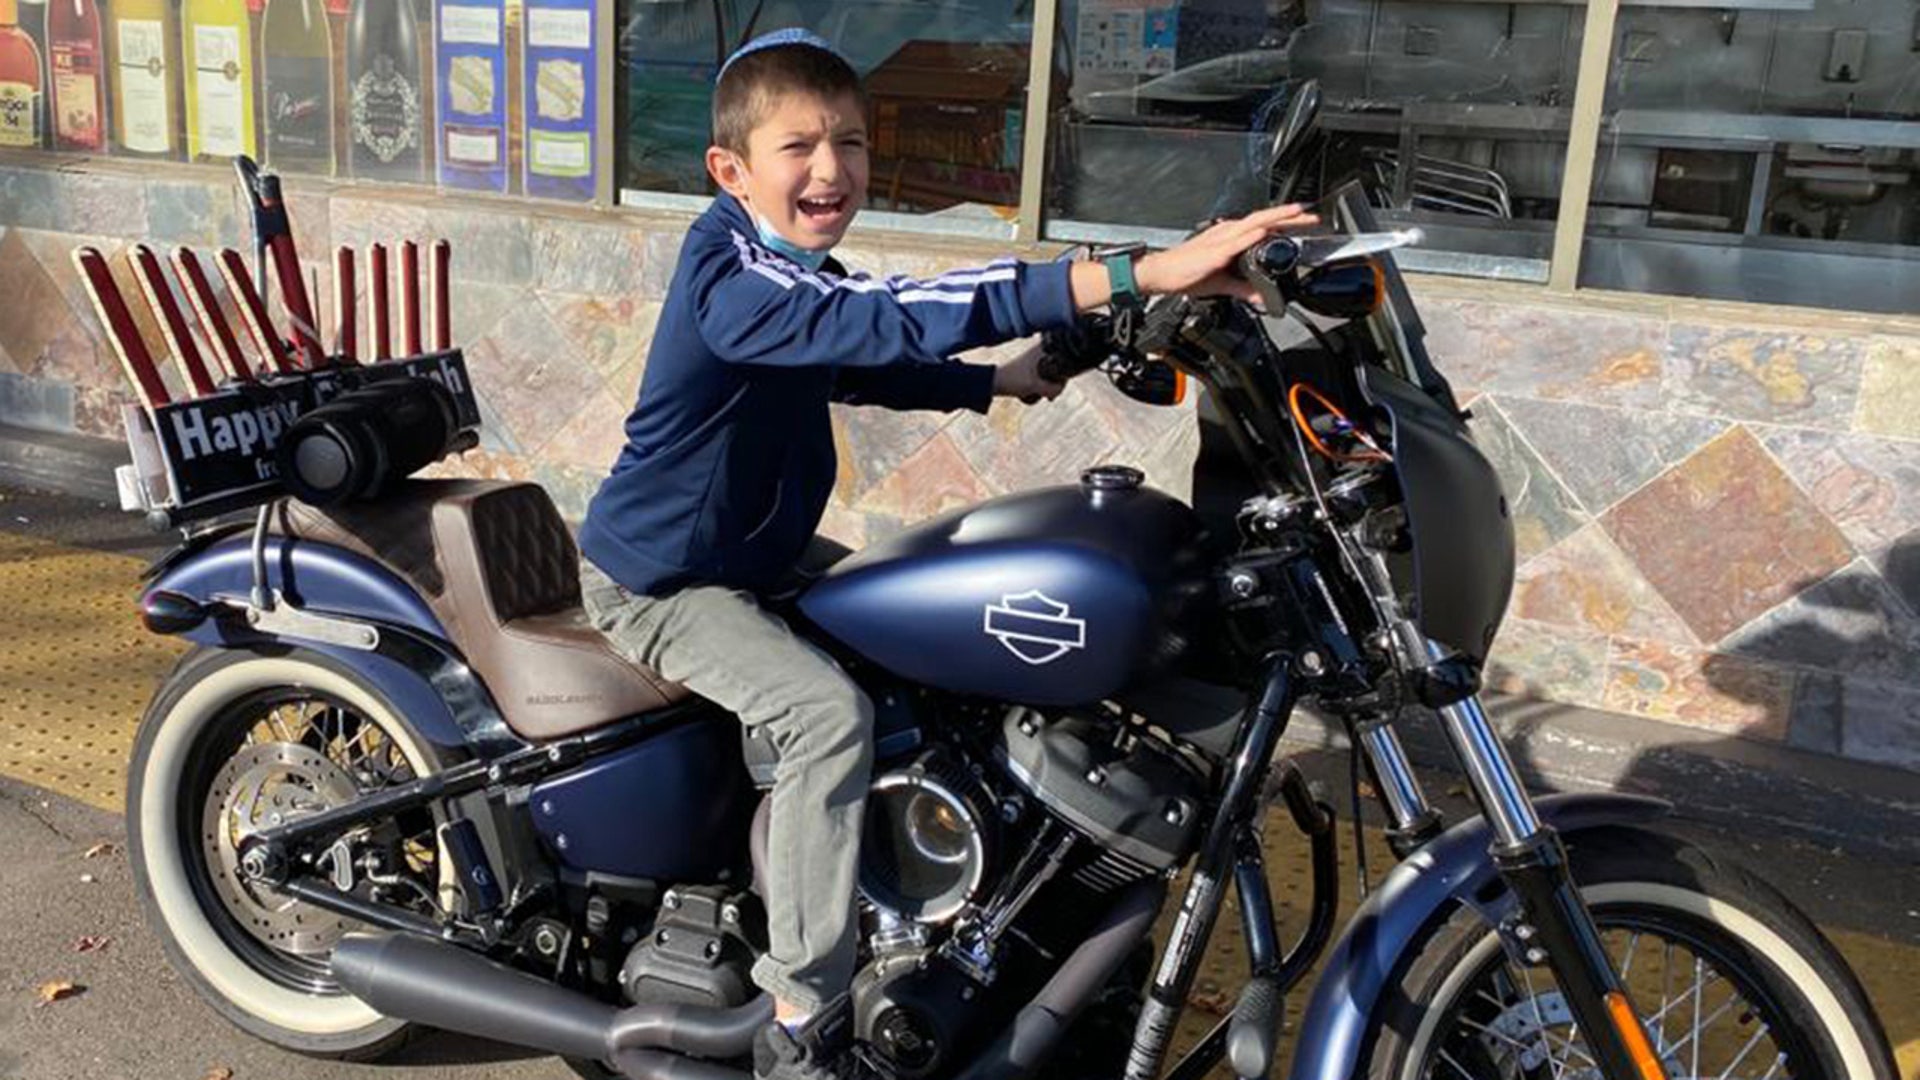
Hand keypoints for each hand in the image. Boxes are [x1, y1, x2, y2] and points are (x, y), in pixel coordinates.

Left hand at [993, 342, 1065, 401]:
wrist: (994, 382)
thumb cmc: (1012, 379)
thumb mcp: (1035, 386)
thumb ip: (1052, 389)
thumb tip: (1059, 390)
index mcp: (1043, 348)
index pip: (1065, 363)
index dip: (1063, 379)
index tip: (1056, 389)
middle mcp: (1041, 350)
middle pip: (1059, 370)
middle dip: (1055, 385)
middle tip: (1049, 395)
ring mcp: (1036, 359)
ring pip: (1051, 375)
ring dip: (1048, 387)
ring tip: (1041, 395)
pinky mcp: (1032, 367)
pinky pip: (1043, 377)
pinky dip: (1041, 387)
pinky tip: (1036, 394)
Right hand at [1135, 203, 1319, 303]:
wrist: (1160, 274)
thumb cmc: (1185, 273)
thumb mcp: (1222, 284)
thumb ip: (1245, 289)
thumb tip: (1263, 296)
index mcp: (1230, 238)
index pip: (1263, 226)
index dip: (1285, 223)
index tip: (1305, 223)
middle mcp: (1228, 233)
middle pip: (1264, 219)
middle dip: (1290, 217)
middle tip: (1312, 216)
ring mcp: (1221, 240)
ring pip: (1255, 224)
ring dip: (1276, 219)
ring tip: (1296, 215)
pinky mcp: (1214, 252)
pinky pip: (1236, 242)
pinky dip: (1251, 236)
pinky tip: (1264, 232)